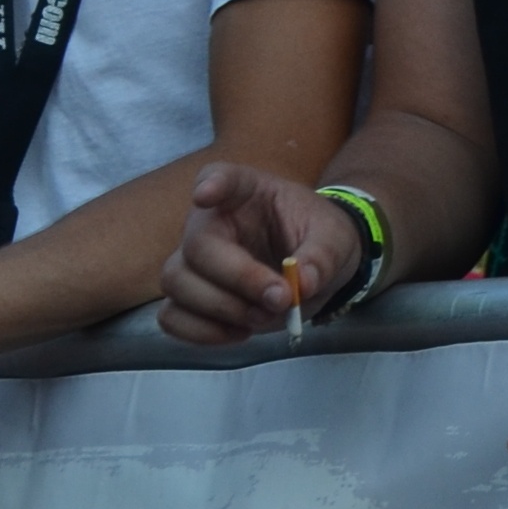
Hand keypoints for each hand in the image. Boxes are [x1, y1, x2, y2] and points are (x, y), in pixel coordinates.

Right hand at [160, 165, 354, 344]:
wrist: (316, 268)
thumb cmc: (320, 239)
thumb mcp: (336, 240)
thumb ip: (322, 257)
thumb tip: (304, 283)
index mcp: (247, 191)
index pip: (220, 176)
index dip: (210, 185)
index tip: (205, 195)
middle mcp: (211, 221)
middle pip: (196, 246)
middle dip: (238, 278)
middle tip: (281, 299)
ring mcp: (194, 261)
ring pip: (176, 282)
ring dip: (219, 308)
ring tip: (263, 317)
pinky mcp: (190, 298)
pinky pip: (171, 316)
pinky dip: (200, 332)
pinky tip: (239, 333)